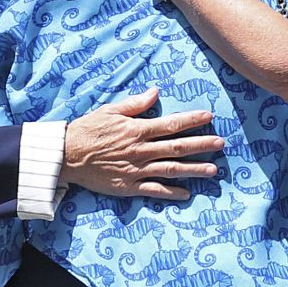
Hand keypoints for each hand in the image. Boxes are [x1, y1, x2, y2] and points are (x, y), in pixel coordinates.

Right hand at [60, 85, 224, 200]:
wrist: (66, 156)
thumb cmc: (88, 130)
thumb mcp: (111, 110)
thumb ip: (135, 103)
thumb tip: (155, 92)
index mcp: (137, 130)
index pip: (171, 124)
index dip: (191, 120)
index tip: (209, 117)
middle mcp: (140, 150)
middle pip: (177, 147)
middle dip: (201, 145)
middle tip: (221, 143)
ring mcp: (136, 170)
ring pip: (170, 170)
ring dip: (194, 170)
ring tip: (213, 171)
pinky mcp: (128, 186)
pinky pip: (154, 190)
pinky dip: (171, 193)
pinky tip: (186, 194)